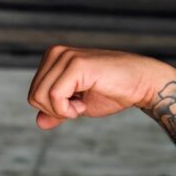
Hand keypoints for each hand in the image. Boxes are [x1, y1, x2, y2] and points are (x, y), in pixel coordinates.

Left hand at [27, 45, 175, 129]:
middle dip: (55, 111)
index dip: (52, 110)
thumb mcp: (77, 105)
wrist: (142, 85)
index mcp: (53, 59)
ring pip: (41, 97)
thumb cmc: (112, 93)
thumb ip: (56, 111)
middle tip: (80, 106)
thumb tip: (39, 123)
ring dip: (62, 111)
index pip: (33, 94)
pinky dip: (67, 110)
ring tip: (82, 103)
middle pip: (34, 96)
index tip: (76, 104)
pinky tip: (84, 104)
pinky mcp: (76, 64)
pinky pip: (54, 96)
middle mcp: (56, 53)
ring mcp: (66, 56)